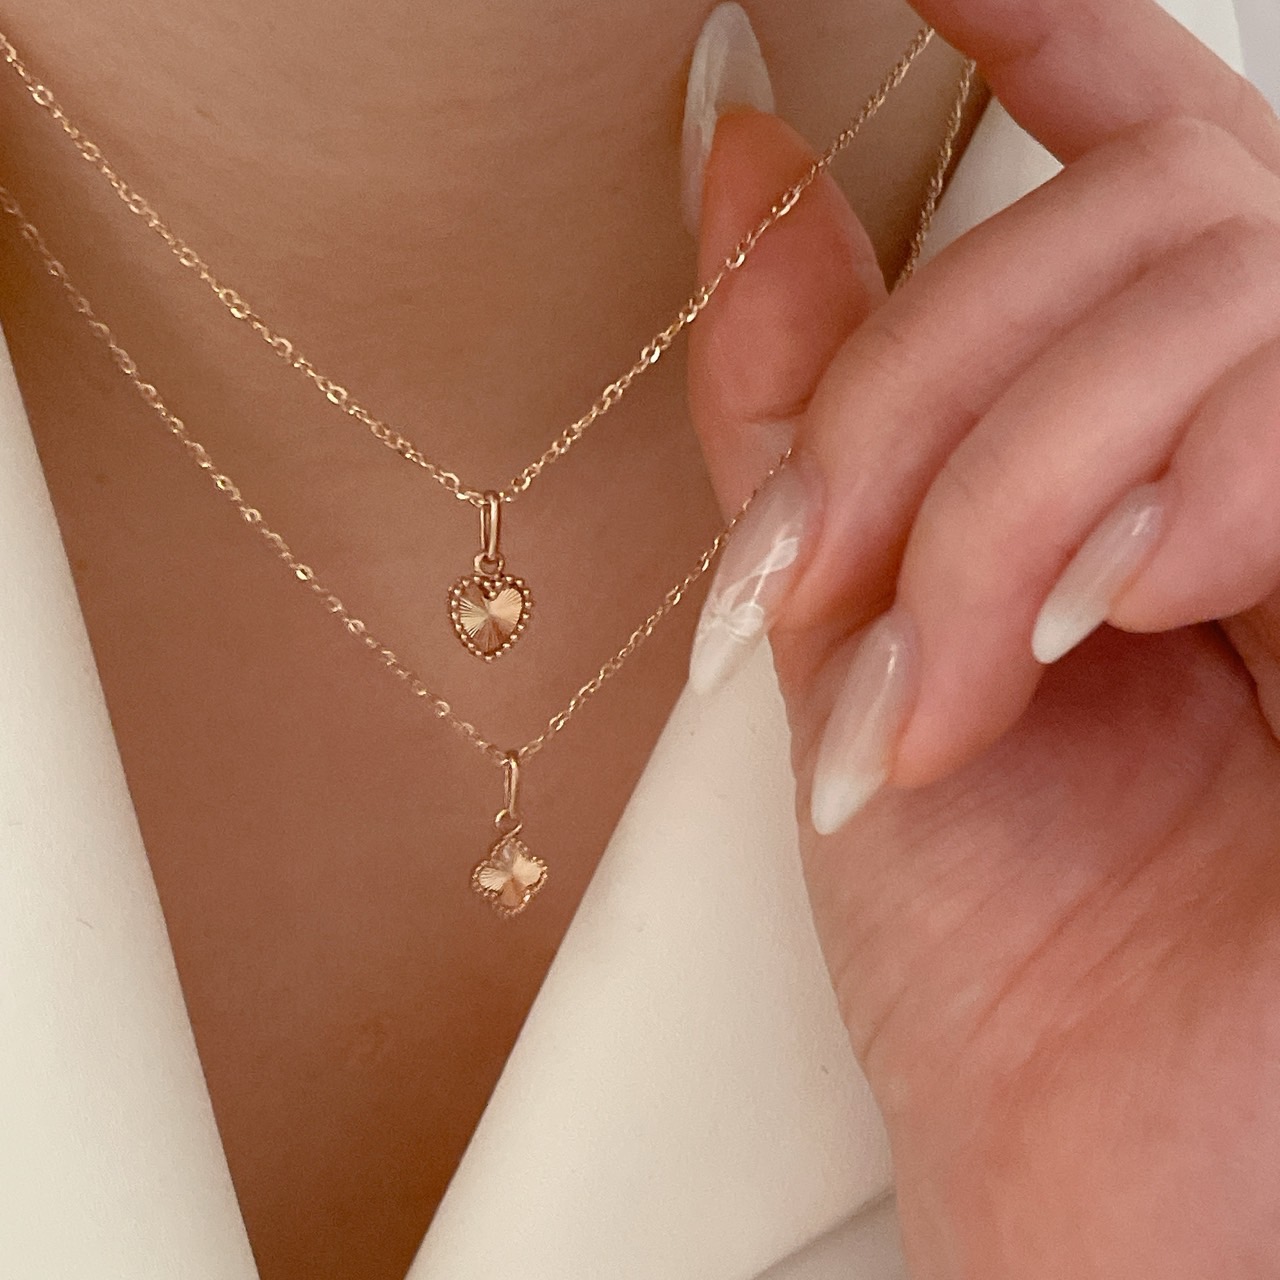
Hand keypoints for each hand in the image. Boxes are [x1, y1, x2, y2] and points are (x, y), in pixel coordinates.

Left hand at [686, 2, 1279, 1275]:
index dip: (1034, 17)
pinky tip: (1080, 626)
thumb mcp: (850, 629)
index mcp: (1146, 441)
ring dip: (989, 482)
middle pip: (1121, 216)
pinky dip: (1151, 495)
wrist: (1086, 1141)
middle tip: (801, 582)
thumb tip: (743, 164)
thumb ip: (809, 401)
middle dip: (914, 389)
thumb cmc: (984, 925)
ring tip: (916, 683)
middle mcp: (1279, 444)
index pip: (1130, 148)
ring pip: (1198, 290)